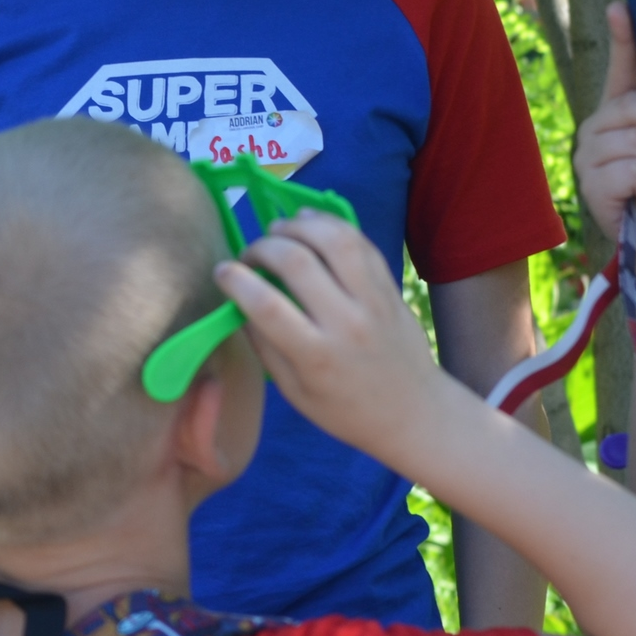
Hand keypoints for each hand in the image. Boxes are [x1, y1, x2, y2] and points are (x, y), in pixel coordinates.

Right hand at [213, 210, 459, 465]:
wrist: (414, 411)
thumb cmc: (346, 410)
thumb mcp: (295, 392)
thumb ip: (265, 346)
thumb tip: (240, 302)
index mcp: (317, 356)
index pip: (267, 305)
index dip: (236, 280)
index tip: (222, 271)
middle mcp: (347, 322)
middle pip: (297, 261)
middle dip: (262, 247)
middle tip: (250, 255)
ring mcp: (373, 300)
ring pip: (335, 240)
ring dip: (299, 225)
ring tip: (278, 229)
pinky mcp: (390, 287)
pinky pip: (361, 242)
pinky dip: (330, 224)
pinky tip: (309, 223)